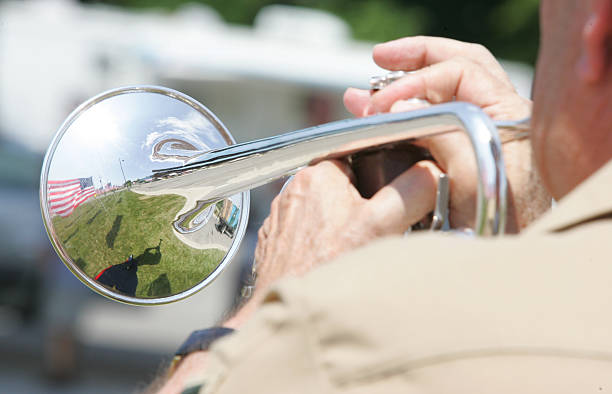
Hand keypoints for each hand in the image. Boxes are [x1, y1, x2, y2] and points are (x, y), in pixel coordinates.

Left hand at [252, 159, 439, 299]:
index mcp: (317, 175)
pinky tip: (332, 264)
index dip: (380, 184)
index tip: (387, 208)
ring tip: (352, 253)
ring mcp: (281, 218)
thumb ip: (412, 191)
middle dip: (363, 208)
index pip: (359, 162)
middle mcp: (293, 191)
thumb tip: (431, 174)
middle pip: (344, 188)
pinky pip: (308, 234)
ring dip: (342, 228)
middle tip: (373, 235)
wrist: (290, 316)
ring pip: (326, 212)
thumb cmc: (327, 270)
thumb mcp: (382, 225)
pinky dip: (323, 244)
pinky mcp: (276, 242)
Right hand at [344, 36, 549, 230]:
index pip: (461, 72)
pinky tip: (378, 114)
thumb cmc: (500, 225)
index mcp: (510, 114)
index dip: (417, 80)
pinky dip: (405, 109)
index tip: (382, 101)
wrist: (506, 253)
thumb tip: (401, 105)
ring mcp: (483, 130)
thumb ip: (442, 135)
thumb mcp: (470, 180)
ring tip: (366, 92)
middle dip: (416, 58)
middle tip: (379, 57)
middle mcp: (500, 114)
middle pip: (458, 65)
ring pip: (445, 87)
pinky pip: (435, 114)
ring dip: (405, 83)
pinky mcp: (465, 148)